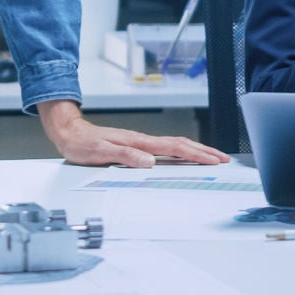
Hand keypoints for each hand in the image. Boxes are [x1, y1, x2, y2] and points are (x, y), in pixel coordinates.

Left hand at [39, 100, 228, 167]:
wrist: (70, 133)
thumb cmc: (82, 144)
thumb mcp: (101, 153)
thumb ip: (126, 156)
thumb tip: (149, 162)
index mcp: (139, 142)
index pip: (175, 148)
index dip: (197, 155)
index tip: (214, 160)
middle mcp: (143, 140)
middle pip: (182, 144)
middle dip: (205, 151)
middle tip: (224, 159)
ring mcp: (142, 142)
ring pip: (176, 144)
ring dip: (196, 150)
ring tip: (212, 156)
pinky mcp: (138, 145)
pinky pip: (167, 148)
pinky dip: (182, 151)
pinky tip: (185, 155)